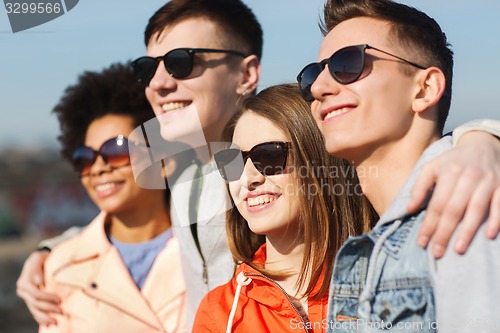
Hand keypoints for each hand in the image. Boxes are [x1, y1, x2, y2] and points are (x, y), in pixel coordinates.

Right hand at [16, 250, 60, 324]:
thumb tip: (38, 280)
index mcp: (24, 282)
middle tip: (61, 312)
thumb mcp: (38, 258)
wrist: (40, 260)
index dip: (47, 297)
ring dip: (45, 317)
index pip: (35, 293)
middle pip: (35, 304)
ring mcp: (27, 297)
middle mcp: (23, 291)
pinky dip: (41, 318)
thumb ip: (36, 268)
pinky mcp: (31, 301)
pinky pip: (35, 312)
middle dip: (49, 309)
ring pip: (34, 310)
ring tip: (56, 322)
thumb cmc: (42, 258)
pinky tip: (49, 324)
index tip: (59, 299)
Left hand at [408, 131, 499, 257]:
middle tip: (437, 252)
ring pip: (477, 209)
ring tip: (458, 249)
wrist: (484, 144)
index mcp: (449, 172)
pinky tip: (489, 236)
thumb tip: (410, 209)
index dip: (429, 224)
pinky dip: (496, 220)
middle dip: (444, 232)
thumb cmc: (453, 161)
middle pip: (454, 209)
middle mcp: (469, 177)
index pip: (437, 204)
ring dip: (467, 231)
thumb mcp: (432, 167)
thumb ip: (419, 187)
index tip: (422, 243)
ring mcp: (488, 182)